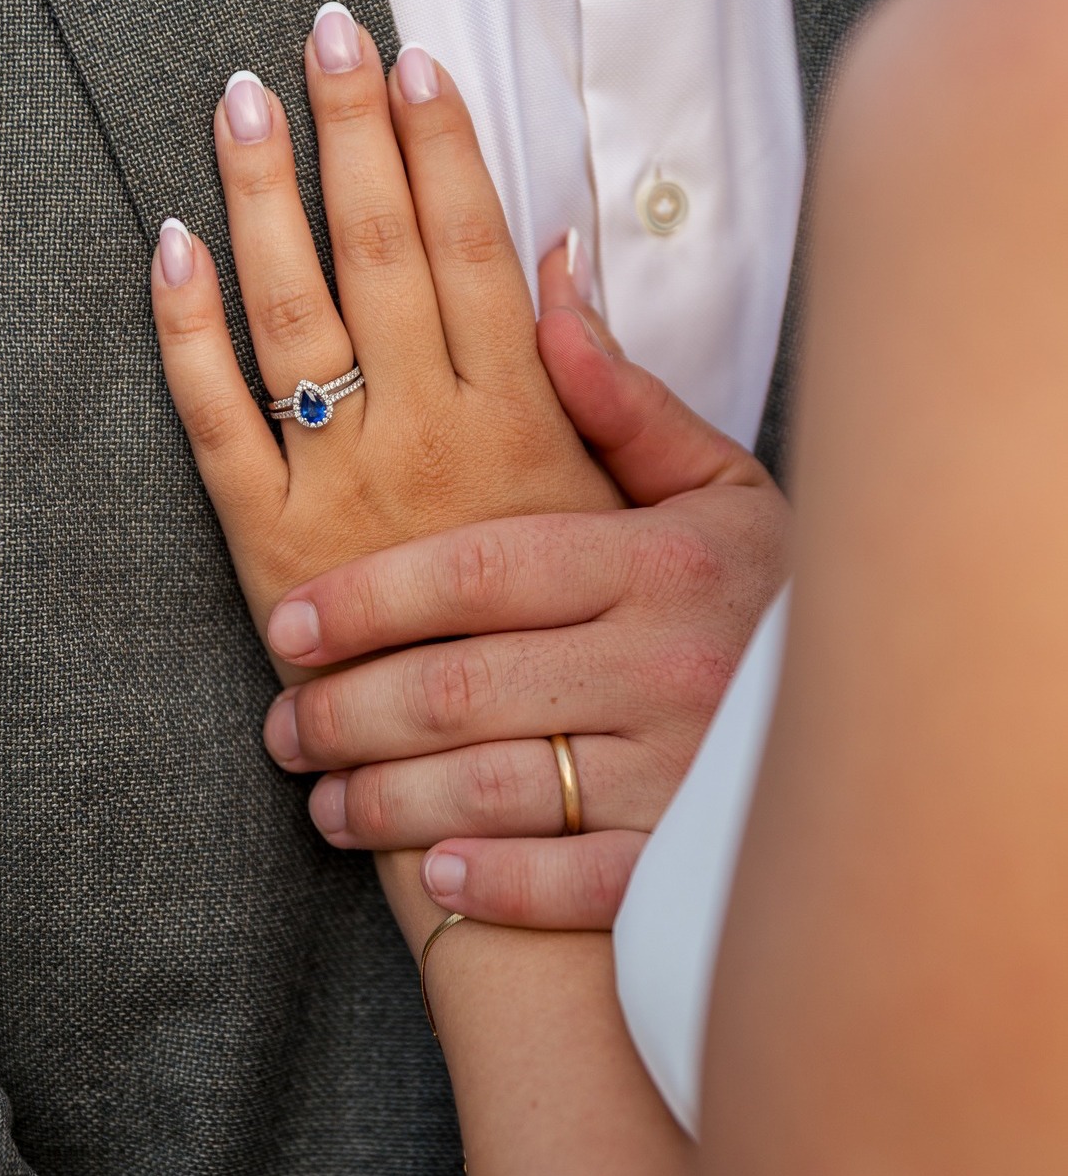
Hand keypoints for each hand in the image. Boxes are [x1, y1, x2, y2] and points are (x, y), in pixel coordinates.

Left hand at [149, 7, 615, 674]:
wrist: (525, 790)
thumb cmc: (602, 651)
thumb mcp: (667, 515)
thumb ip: (614, 389)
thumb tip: (566, 264)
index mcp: (528, 421)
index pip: (478, 251)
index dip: (444, 149)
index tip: (414, 62)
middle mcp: (432, 438)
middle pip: (382, 253)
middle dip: (350, 131)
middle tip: (321, 31)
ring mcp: (344, 490)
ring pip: (292, 312)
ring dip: (262, 194)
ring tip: (241, 101)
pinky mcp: (273, 548)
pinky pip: (216, 425)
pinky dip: (185, 335)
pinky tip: (170, 249)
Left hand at [260, 288, 789, 927]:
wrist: (890, 714)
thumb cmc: (772, 591)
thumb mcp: (716, 488)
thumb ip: (622, 404)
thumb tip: (545, 291)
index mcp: (655, 563)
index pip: (476, 572)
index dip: (367, 597)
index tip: (290, 622)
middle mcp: (660, 666)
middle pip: (455, 688)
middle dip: (344, 713)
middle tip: (285, 726)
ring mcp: (674, 772)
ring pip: (488, 792)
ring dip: (383, 803)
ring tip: (324, 802)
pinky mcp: (684, 859)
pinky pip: (568, 884)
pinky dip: (488, 885)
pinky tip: (430, 875)